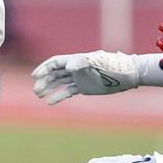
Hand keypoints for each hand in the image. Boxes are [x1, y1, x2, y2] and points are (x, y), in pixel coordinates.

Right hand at [32, 50, 147, 105]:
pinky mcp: (84, 87)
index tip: (35, 76)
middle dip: (44, 81)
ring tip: (38, 95)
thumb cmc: (113, 65)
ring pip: (59, 82)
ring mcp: (79, 78)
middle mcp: (75, 68)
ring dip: (48, 88)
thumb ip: (82, 63)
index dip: (44, 68)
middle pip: (54, 73)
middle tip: (35, 90)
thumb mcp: (98, 63)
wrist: (127, 74)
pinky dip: (58, 96)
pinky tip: (50, 102)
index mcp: (76, 60)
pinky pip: (67, 91)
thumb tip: (67, 67)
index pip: (55, 63)